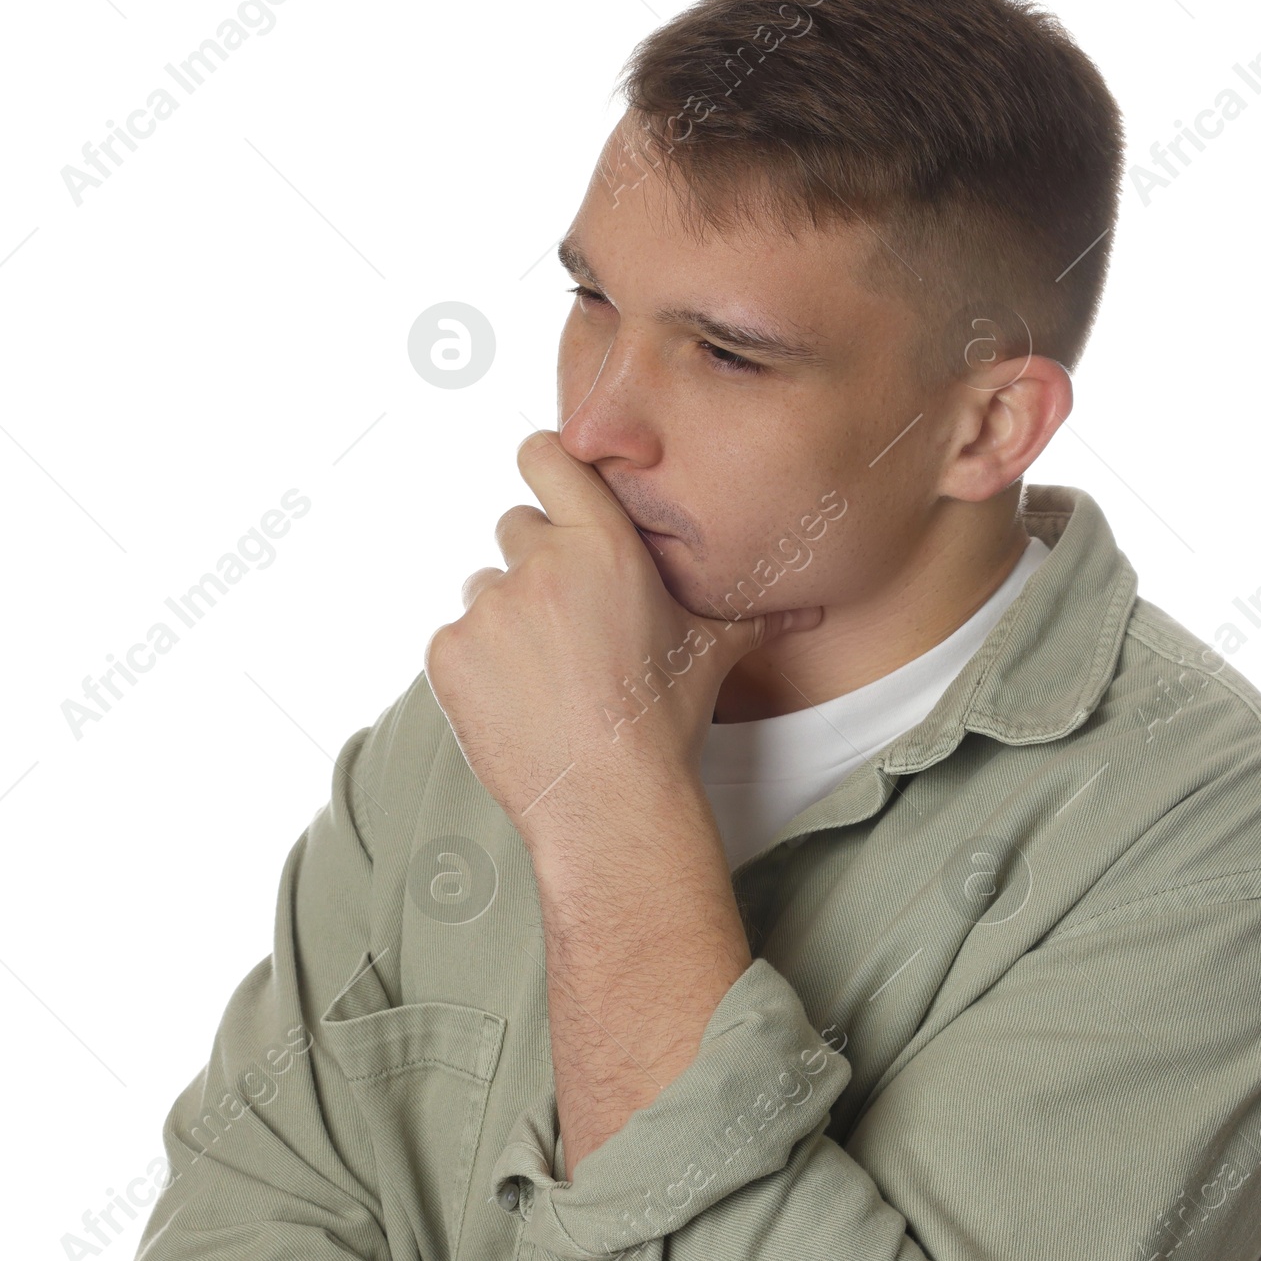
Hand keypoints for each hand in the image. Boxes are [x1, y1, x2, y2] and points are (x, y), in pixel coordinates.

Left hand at [424, 430, 820, 859]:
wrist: (608, 802)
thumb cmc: (663, 723)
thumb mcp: (710, 655)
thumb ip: (751, 617)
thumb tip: (810, 614)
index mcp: (605, 546)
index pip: (545, 457)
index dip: (544, 467)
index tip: (552, 489)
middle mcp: (540, 565)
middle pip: (515, 525)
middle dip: (534, 562)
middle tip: (567, 620)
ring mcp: (489, 608)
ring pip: (484, 587)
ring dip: (505, 615)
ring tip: (545, 671)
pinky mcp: (450, 653)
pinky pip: (454, 637)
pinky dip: (476, 662)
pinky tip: (517, 697)